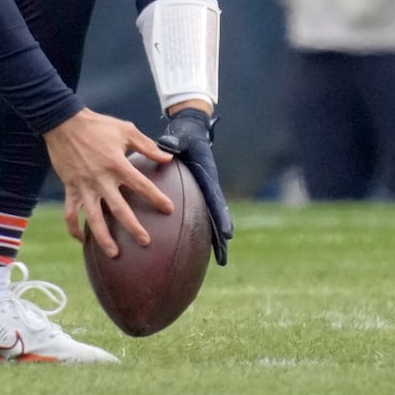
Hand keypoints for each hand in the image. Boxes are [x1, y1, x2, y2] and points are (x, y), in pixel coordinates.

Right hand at [44, 107, 173, 258]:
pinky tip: (83, 240)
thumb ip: (147, 146)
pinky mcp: (70, 188)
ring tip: (114, 253)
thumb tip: (167, 157)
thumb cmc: (97, 125)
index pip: (141, 185)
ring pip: (94, 218)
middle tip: (145, 242)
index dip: (156, 198)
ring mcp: (84, 186)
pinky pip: (70, 213)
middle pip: (120, 209)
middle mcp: (101, 179)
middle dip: (133, 227)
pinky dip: (74, 228)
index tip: (168, 209)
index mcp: (117, 164)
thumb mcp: (126, 130)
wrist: (63, 122)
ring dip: (104, 237)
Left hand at [156, 107, 232, 265]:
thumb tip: (167, 146)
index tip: (227, 235)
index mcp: (207, 178)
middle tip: (223, 260)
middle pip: (215, 217)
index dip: (222, 218)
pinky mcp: (194, 195)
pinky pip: (193, 215)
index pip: (215, 201)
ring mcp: (202, 194)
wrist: (191, 131)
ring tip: (212, 262)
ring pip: (206, 220)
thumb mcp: (180, 138)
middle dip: (219, 239)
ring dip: (209, 240)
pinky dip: (193, 231)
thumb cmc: (185, 135)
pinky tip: (185, 248)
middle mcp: (207, 189)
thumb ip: (173, 144)